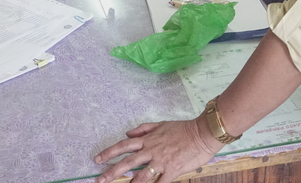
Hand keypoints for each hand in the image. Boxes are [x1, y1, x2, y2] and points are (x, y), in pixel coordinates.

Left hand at [94, 118, 221, 182]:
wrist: (202, 133)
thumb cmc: (183, 128)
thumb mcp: (161, 124)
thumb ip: (143, 129)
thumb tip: (128, 133)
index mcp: (148, 140)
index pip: (123, 146)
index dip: (109, 153)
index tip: (97, 159)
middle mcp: (151, 151)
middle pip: (127, 163)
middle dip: (112, 172)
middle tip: (99, 180)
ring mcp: (161, 162)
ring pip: (141, 176)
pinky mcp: (172, 171)